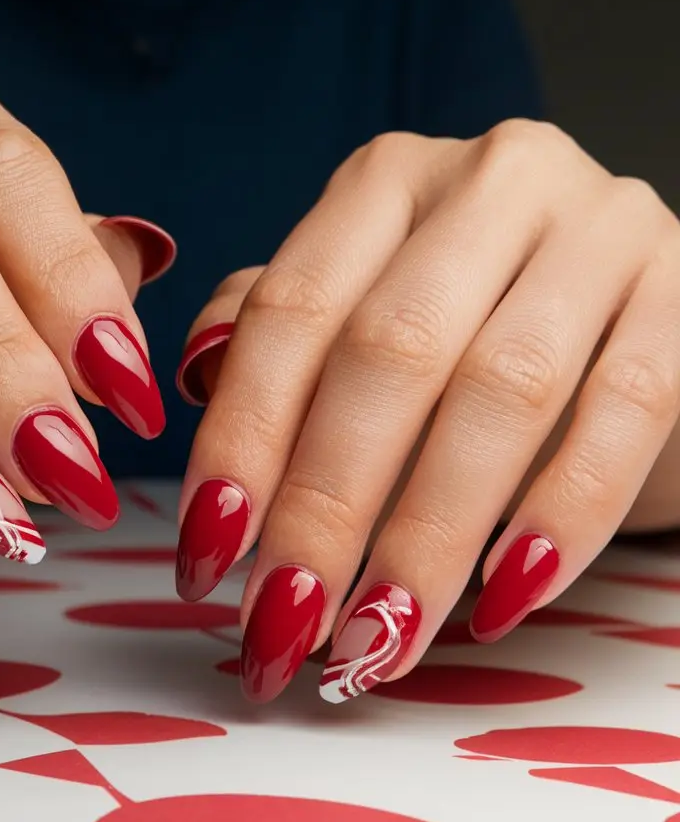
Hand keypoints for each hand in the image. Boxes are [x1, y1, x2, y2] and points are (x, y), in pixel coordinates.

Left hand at [175, 119, 679, 701]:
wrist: (623, 315)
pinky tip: (502, 599)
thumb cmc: (464, 326)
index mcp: (386, 182)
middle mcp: (490, 182)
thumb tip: (196, 381)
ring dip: (429, 537)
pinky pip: (624, 414)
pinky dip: (559, 518)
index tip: (208, 555)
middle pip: (388, 355)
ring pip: (501, 394)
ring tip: (378, 639)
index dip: (244, 440)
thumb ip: (274, 333)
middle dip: (326, 508)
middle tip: (284, 623)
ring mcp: (600, 229)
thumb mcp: (359, 309)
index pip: (292, 313)